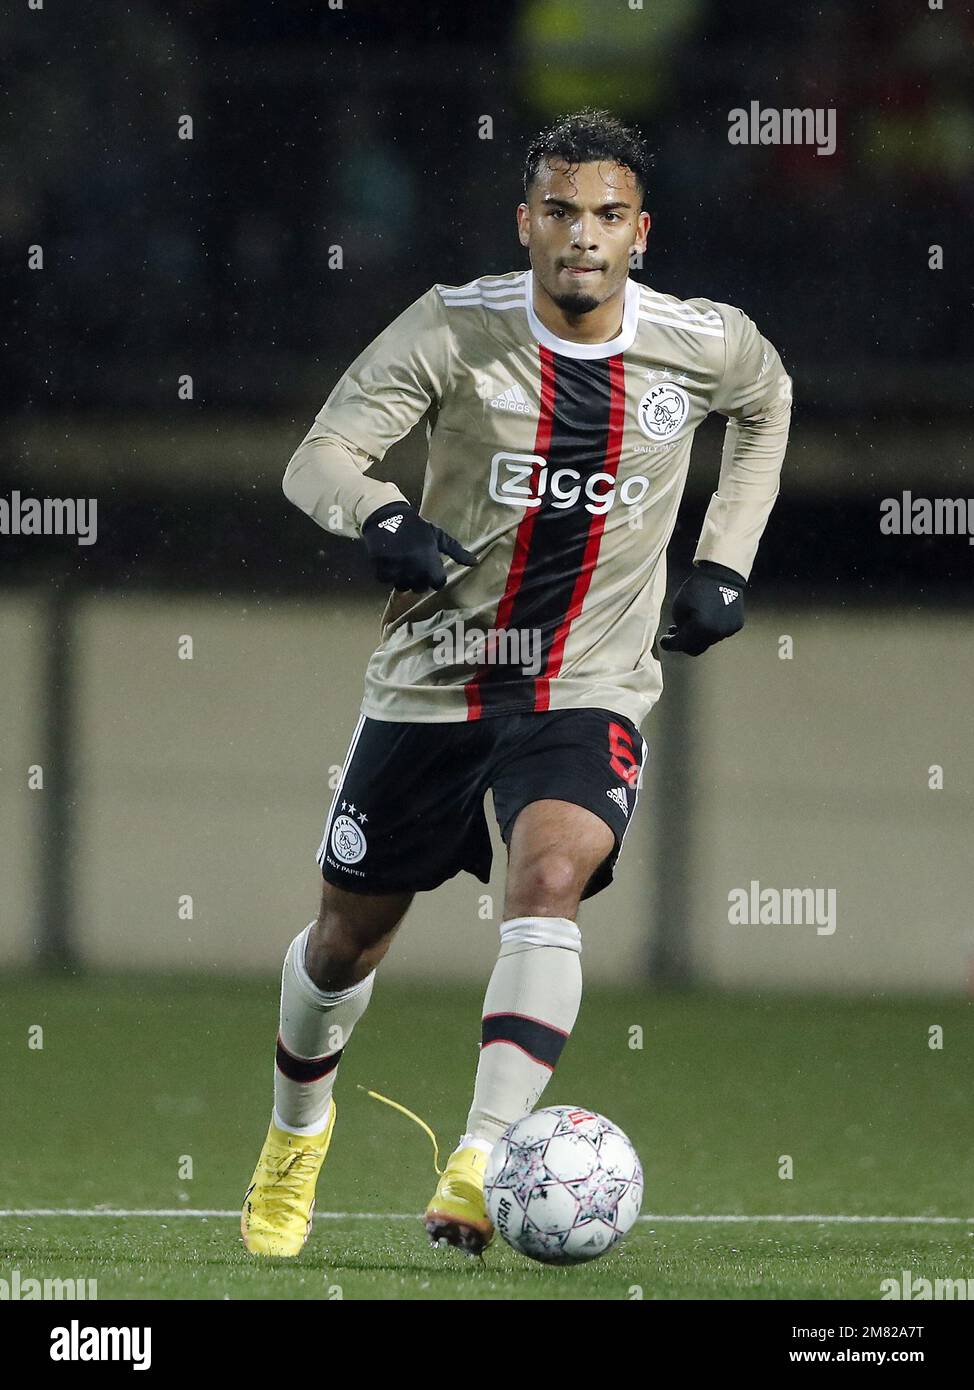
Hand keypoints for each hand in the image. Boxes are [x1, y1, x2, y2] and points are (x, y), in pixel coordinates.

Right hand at [361, 502, 477, 591]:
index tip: (430, 568)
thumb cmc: (417, 527)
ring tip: (402, 564)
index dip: (434, 577)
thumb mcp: (438, 536)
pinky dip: (387, 573)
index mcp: (430, 563)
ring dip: (403, 578)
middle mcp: (414, 570)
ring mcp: (396, 571)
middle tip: (415, 565)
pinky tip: (390, 561)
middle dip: (419, 579)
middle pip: (420, 588)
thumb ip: (456, 551)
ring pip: (402, 586)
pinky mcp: (380, 569)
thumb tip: (475, 563)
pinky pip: (386, 580)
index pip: (438, 584)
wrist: (387, 516)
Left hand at [660, 561, 745, 655]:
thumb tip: (681, 635)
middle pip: (695, 649)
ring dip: (698, 636)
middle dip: (683, 643)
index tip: (664, 640)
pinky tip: (707, 617)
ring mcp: (727, 631)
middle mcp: (716, 633)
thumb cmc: (699, 586)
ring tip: (692, 621)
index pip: (680, 644)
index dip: (669, 644)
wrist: (723, 574)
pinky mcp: (735, 626)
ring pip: (707, 642)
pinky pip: (719, 634)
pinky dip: (710, 630)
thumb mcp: (679, 605)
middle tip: (676, 633)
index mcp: (700, 628)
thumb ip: (678, 625)